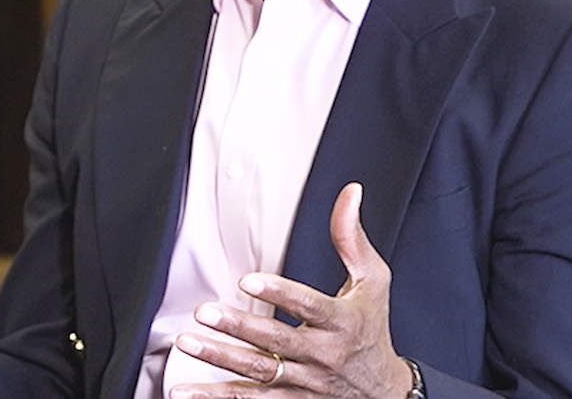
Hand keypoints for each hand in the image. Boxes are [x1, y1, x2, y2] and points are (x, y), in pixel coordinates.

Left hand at [168, 183, 414, 397]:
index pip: (309, 307)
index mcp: (341, 322)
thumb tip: (350, 193)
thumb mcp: (373, 282)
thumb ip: (352, 238)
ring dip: (219, 360)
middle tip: (203, 312)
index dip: (279, 293)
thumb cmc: (371, 329)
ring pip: (258, 374)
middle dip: (238, 327)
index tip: (247, 280)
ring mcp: (304, 383)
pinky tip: (186, 391)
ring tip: (187, 343)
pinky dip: (218, 398)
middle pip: (276, 342)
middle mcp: (322, 356)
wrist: (385, 392)